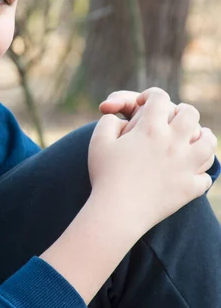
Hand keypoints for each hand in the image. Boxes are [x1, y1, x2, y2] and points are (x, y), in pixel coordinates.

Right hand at [89, 89, 216, 235]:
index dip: (151, 96)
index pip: (160, 98)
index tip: (144, 104)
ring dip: (202, 137)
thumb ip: (109, 122)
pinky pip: (205, 176)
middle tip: (173, 119)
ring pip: (208, 142)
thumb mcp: (98, 142)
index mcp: (149, 129)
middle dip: (181, 112)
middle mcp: (172, 142)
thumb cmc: (104, 176)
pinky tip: (191, 172)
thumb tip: (120, 118)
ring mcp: (185, 165)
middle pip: (190, 114)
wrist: (117, 212)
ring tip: (194, 139)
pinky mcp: (190, 188)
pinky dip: (200, 173)